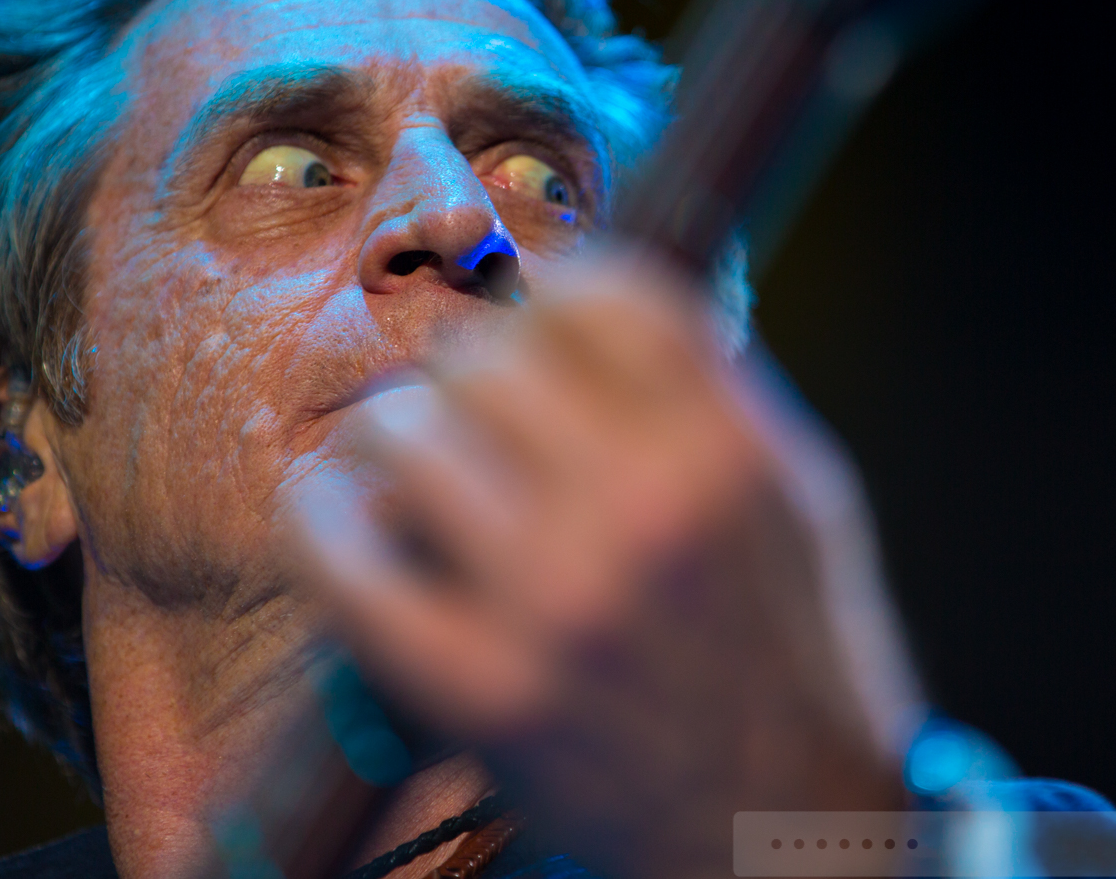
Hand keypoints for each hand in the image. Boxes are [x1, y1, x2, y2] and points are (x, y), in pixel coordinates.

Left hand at [291, 250, 919, 878]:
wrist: (783, 833)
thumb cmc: (789, 653)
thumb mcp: (796, 498)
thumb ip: (709, 391)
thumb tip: (588, 297)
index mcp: (726, 450)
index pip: (595, 290)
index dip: (546, 304)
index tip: (534, 341)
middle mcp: (645, 508)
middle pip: (480, 356)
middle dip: (462, 386)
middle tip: (469, 432)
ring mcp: (557, 597)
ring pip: (401, 433)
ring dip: (391, 450)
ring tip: (411, 485)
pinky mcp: (478, 686)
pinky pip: (339, 548)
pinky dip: (318, 524)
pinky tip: (338, 529)